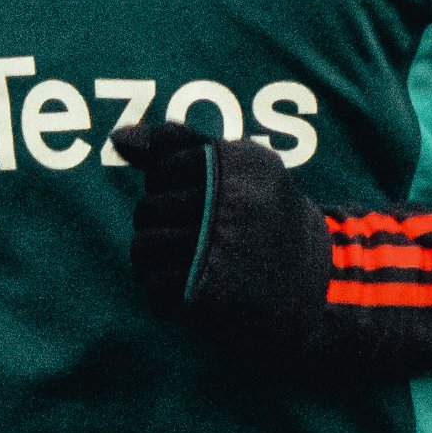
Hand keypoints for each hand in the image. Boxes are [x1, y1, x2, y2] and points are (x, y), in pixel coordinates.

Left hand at [112, 119, 333, 368]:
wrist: (313, 283)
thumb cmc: (265, 217)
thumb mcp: (239, 168)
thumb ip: (179, 145)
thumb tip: (117, 139)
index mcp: (243, 166)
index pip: (165, 168)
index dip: (169, 185)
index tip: (196, 198)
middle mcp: (234, 203)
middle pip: (149, 207)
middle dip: (158, 221)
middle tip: (189, 233)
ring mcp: (221, 250)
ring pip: (144, 246)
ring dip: (152, 256)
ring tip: (180, 259)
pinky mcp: (209, 293)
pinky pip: (153, 286)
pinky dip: (162, 289)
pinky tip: (187, 285)